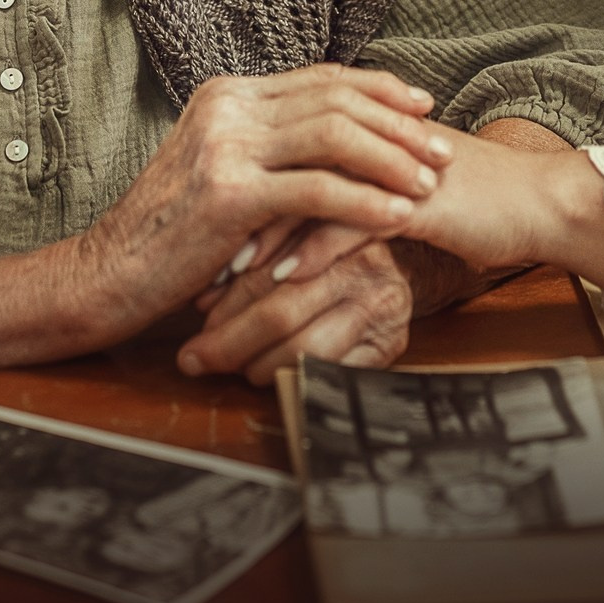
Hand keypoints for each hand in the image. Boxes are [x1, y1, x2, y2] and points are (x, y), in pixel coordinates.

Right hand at [68, 65, 458, 340]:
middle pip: (335, 100)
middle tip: (441, 149)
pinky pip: (318, 190)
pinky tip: (399, 216)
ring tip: (430, 182)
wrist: (108, 275)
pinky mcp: (230, 194)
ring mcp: (225, 147)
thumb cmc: (170, 235)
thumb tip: (330, 135)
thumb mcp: (217, 170)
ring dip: (391, 159)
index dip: (379, 90)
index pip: (321, 77)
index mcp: (227, 94)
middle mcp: (227, 107)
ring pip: (333, 137)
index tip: (423, 107)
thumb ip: (266, 145)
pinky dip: (366, 201)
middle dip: (398, 124)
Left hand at [174, 238, 433, 382]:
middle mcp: (369, 266)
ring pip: (304, 349)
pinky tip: (270, 372)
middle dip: (229, 341)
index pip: (272, 268)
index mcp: (340, 225)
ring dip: (257, 365)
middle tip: (195, 357)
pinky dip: (293, 377)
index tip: (196, 315)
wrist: (408, 257)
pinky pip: (332, 373)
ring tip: (231, 366)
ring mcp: (385, 308)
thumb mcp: (300, 228)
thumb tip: (201, 298)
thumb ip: (259, 250)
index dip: (228, 296)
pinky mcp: (392, 344)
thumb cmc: (334, 242)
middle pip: (282, 313)